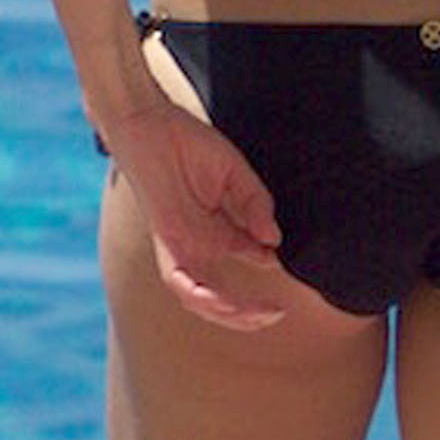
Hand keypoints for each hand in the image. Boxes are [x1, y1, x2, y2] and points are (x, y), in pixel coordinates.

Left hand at [102, 97, 287, 327]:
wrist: (147, 123)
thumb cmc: (187, 142)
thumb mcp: (233, 172)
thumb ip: (255, 203)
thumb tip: (275, 240)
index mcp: (219, 227)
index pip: (251, 256)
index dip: (270, 265)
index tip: (292, 265)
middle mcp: (200, 243)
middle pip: (223, 292)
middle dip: (248, 312)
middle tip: (277, 313)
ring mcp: (182, 244)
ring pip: (200, 297)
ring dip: (227, 313)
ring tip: (255, 316)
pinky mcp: (166, 239)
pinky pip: (177, 279)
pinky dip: (196, 295)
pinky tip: (217, 301)